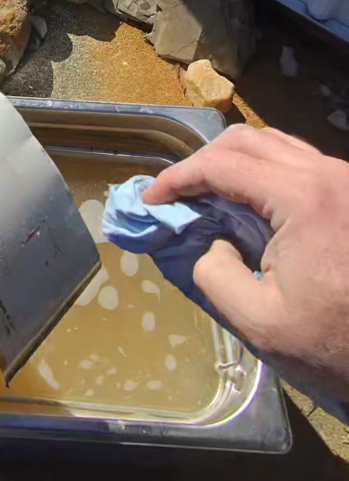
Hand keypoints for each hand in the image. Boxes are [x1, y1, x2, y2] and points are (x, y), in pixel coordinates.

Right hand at [144, 124, 348, 400]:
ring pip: (273, 144)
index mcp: (304, 198)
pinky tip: (246, 199)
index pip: (223, 165)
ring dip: (231, 161)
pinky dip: (261, 168)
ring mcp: (344, 179)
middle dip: (201, 162)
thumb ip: (216, 275)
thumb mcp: (259, 321)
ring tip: (205, 193)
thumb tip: (213, 245)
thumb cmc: (334, 340)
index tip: (151, 199)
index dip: (178, 177)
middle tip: (175, 193)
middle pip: (246, 141)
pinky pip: (296, 160)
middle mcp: (328, 174)